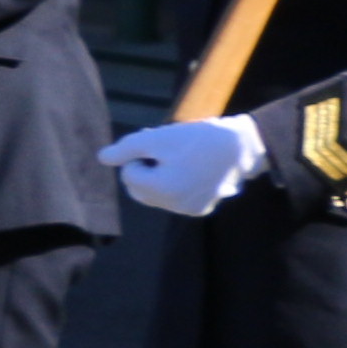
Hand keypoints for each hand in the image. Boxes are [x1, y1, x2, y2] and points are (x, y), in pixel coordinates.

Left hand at [100, 115, 265, 216]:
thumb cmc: (199, 139)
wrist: (244, 148)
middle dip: (144, 168)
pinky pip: (175, 197)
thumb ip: (127, 148)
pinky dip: (176, 183)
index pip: (128, 174)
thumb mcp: (159, 138)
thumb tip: (102, 158)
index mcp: (163, 190)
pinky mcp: (202, 208)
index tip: (156, 142)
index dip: (137, 156)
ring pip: (157, 194)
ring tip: (177, 156)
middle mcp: (175, 206)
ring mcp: (190, 209)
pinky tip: (191, 166)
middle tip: (161, 148)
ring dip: (158, 176)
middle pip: (139, 188)